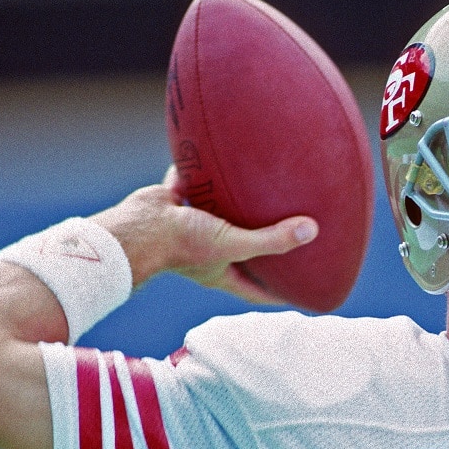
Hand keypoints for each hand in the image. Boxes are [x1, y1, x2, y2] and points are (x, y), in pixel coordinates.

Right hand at [91, 166, 318, 303]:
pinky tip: (221, 155)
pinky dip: (204, 172)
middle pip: (240, 252)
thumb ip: (271, 239)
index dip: (279, 293)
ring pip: (220, 217)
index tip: (301, 290)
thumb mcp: (233, 245)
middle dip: (262, 246)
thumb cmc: (181, 245)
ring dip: (236, 207)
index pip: (256, 290)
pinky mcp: (176, 203)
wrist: (136, 226)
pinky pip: (193, 185)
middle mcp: (207, 251)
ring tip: (260, 193)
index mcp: (221, 271)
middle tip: (288, 236)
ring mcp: (190, 227)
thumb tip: (312, 230)